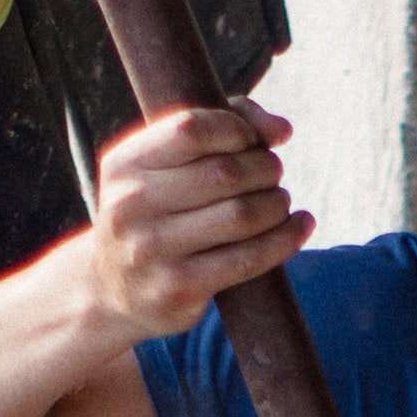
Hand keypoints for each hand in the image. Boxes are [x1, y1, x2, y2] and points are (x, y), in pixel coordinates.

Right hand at [92, 101, 308, 337]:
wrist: (115, 291)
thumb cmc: (156, 213)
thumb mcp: (166, 164)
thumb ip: (221, 125)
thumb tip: (280, 130)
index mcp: (124, 165)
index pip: (192, 129)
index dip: (236, 128)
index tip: (251, 140)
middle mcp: (131, 206)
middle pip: (226, 172)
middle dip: (266, 168)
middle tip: (273, 174)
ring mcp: (152, 251)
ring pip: (242, 215)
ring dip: (277, 203)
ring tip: (280, 201)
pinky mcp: (178, 289)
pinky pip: (249, 258)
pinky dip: (286, 238)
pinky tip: (300, 225)